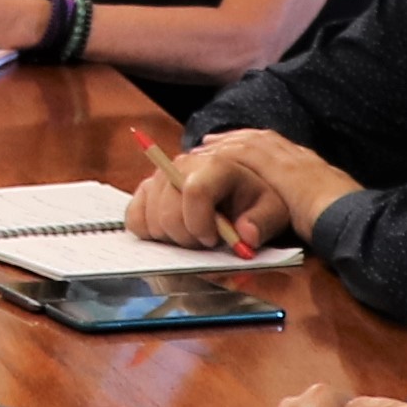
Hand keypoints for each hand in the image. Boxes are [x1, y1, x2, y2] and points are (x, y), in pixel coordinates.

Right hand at [131, 134, 323, 255]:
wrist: (239, 195)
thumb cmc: (256, 203)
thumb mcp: (272, 212)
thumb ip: (262, 223)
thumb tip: (246, 235)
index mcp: (216, 164)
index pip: (194, 191)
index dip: (200, 223)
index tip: (213, 239)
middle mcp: (183, 164)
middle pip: (167, 210)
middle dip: (186, 236)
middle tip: (205, 243)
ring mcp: (161, 176)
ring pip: (149, 217)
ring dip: (170, 236)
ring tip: (193, 235)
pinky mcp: (146, 190)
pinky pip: (134, 217)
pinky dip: (149, 232)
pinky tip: (172, 235)